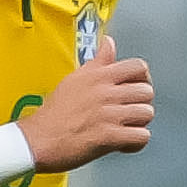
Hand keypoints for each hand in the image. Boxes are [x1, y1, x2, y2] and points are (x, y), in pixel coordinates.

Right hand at [20, 37, 152, 174]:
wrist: (39, 140)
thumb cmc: (55, 113)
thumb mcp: (75, 79)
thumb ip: (98, 62)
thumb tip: (109, 43)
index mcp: (98, 76)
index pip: (138, 66)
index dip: (143, 79)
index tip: (134, 88)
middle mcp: (105, 92)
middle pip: (147, 91)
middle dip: (141, 103)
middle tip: (129, 112)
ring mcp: (109, 114)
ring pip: (147, 113)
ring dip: (139, 123)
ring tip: (125, 127)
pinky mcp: (110, 136)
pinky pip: (142, 136)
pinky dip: (136, 143)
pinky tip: (123, 143)